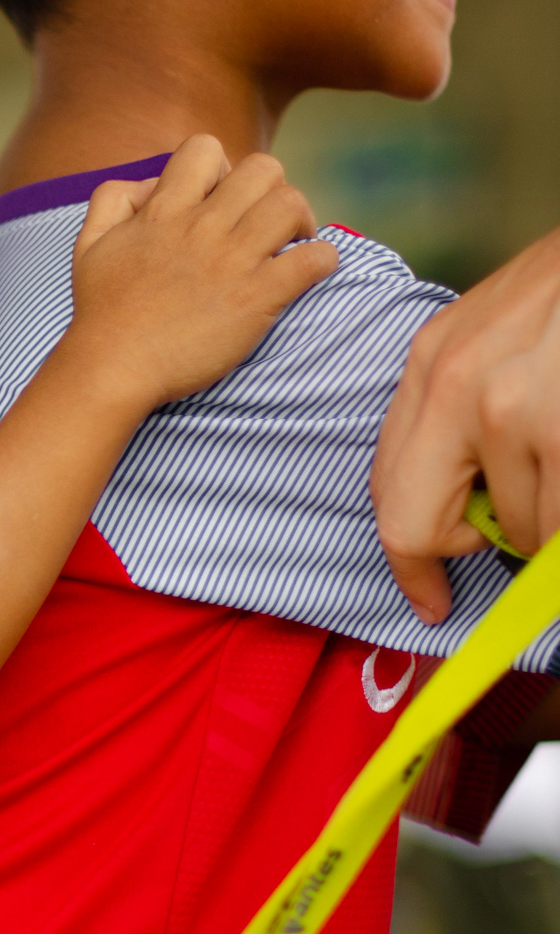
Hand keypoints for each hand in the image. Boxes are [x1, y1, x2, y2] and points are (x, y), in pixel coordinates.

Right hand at [62, 134, 339, 410]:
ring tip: (292, 243)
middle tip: (266, 222)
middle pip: (263, 169)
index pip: (205, 149)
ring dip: (301, 220)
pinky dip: (321, 260)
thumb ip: (111, 200)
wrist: (112, 367)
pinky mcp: (257, 298)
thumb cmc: (101, 311)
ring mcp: (231, 262)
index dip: (221, 167)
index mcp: (164, 212)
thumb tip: (149, 183)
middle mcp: (201, 228)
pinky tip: (309, 272)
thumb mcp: (88, 244)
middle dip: (271, 188)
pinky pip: (312, 259)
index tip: (220, 199)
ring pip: (291, 204)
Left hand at [371, 226, 559, 622]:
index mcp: (433, 361)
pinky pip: (556, 523)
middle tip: (506, 546)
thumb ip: (468, 413)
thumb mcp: (502, 334)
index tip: (429, 598)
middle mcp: (457, 386)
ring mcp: (513, 409)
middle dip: (467, 549)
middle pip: (416, 526)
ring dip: (546, 520)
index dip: (409, 558)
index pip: (389, 487)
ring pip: (518, 527)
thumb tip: (470, 504)